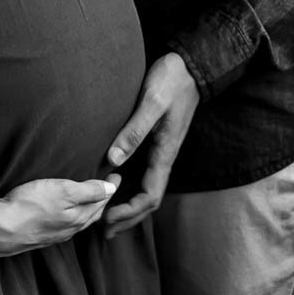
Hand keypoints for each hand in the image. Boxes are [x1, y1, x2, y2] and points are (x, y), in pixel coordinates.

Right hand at [0, 174, 121, 257]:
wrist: (0, 229)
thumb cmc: (31, 205)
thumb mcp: (63, 191)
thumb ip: (88, 190)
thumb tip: (111, 188)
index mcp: (79, 218)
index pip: (102, 201)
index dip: (111, 187)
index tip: (117, 174)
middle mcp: (70, 229)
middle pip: (93, 213)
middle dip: (103, 199)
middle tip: (109, 185)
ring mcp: (55, 234)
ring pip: (79, 220)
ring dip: (89, 208)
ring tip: (92, 196)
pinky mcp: (41, 235)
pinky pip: (65, 224)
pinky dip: (73, 215)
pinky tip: (66, 210)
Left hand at [103, 52, 198, 237]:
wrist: (190, 64)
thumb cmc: (172, 80)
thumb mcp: (151, 103)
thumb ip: (134, 131)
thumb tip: (113, 161)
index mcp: (165, 152)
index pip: (150, 196)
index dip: (130, 213)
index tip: (107, 219)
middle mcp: (164, 156)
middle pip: (148, 199)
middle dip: (128, 218)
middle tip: (103, 230)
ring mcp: (161, 149)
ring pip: (145, 187)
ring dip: (128, 204)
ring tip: (105, 214)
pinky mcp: (156, 140)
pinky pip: (143, 171)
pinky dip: (129, 185)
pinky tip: (113, 183)